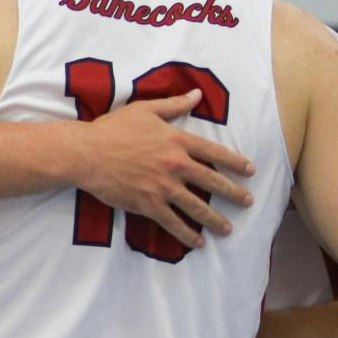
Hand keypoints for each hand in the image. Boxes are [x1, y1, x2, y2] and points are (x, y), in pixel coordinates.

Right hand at [76, 90, 255, 247]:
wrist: (87, 153)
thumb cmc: (113, 128)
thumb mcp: (145, 110)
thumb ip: (174, 104)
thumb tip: (196, 94)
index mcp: (177, 140)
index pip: (215, 152)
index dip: (235, 162)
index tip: (250, 171)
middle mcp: (176, 165)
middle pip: (212, 182)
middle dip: (234, 194)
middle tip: (248, 202)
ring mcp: (163, 187)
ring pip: (197, 206)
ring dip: (215, 219)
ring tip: (228, 229)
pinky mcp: (149, 205)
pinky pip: (173, 222)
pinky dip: (187, 234)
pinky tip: (199, 243)